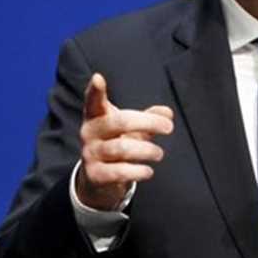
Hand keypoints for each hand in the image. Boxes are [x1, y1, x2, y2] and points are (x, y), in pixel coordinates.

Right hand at [76, 73, 174, 210]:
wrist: (98, 178)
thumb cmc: (116, 143)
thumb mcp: (131, 129)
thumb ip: (149, 119)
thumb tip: (168, 113)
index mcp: (96, 117)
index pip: (93, 101)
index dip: (95, 90)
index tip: (98, 78)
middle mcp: (89, 133)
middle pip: (119, 122)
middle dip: (148, 123)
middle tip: (169, 128)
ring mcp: (90, 154)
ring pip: (122, 148)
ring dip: (147, 151)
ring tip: (159, 154)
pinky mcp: (95, 175)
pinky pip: (119, 172)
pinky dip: (138, 171)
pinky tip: (148, 171)